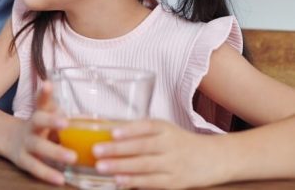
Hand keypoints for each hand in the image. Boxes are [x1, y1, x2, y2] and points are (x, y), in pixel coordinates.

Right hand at [5, 81, 75, 185]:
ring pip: (38, 146)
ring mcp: (25, 143)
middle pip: (38, 120)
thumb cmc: (37, 127)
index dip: (44, 93)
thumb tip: (90, 115)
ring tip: (73, 158)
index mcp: (38, 114)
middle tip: (66, 122)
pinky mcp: (22, 160)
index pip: (40, 100)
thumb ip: (61, 113)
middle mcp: (30, 126)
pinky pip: (35, 167)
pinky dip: (47, 174)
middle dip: (50, 120)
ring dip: (55, 152)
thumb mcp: (45, 116)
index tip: (48, 84)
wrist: (7, 138)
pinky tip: (60, 180)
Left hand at [93, 119, 224, 188]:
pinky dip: (135, 182)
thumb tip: (106, 133)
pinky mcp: (175, 182)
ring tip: (102, 167)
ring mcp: (174, 165)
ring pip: (145, 166)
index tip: (113, 132)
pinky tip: (120, 181)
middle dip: (118, 150)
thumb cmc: (179, 142)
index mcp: (165, 128)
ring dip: (122, 167)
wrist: (214, 158)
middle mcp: (170, 145)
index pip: (147, 127)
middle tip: (97, 151)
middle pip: (143, 147)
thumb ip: (140, 131)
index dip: (130, 130)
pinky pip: (152, 182)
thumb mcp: (164, 130)